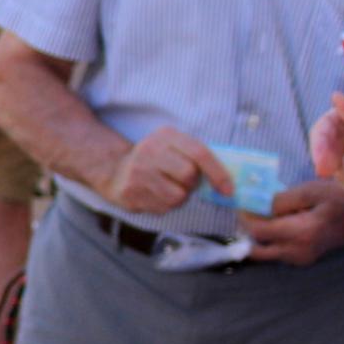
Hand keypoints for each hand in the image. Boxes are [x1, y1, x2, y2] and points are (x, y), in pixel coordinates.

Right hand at [104, 126, 223, 218]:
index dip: (218, 173)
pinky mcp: (131, 193)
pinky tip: (155, 194)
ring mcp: (138, 172)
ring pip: (178, 195)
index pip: (199, 153)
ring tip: (167, 187)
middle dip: (191, 183)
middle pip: (189, 175)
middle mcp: (149, 150)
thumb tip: (228, 182)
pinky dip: (165, 205)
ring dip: (179, 196)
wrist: (116, 170)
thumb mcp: (174, 146)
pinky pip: (164, 207)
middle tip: (182, 181)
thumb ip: (198, 157)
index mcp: (165, 135)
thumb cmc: (156, 160)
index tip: (228, 190)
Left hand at [238, 179, 343, 265]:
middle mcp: (299, 252)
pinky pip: (279, 253)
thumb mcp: (309, 191)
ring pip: (267, 253)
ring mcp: (303, 259)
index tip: (241, 202)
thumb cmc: (342, 196)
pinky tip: (277, 222)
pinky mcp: (305, 260)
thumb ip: (280, 201)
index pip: (258, 232)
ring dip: (259, 237)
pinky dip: (271, 240)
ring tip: (263, 214)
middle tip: (247, 212)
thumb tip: (254, 206)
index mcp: (301, 233)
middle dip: (247, 232)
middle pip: (257, 251)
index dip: (245, 217)